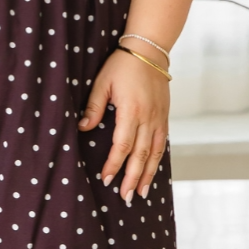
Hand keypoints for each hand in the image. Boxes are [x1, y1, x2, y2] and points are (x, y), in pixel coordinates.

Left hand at [77, 49, 169, 199]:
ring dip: (147, 174)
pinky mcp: (164, 116)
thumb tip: (84, 128)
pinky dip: (157, 160)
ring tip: (141, 192)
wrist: (149, 50)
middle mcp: (148, 117)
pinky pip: (162, 143)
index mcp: (131, 110)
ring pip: (154, 152)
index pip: (123, 144)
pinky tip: (152, 171)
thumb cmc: (123, 64)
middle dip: (132, 177)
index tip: (107, 179)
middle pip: (141, 154)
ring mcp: (159, 118)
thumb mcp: (102, 82)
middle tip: (126, 197)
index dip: (115, 164)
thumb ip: (94, 107)